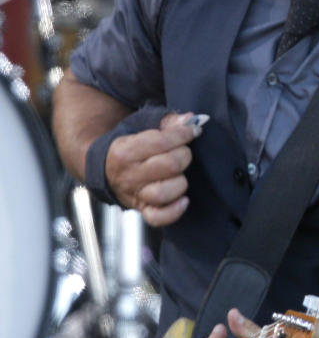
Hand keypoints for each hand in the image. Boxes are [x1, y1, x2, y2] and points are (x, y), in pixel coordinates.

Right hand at [104, 111, 204, 225]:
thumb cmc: (131, 145)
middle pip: (169, 165)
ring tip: (179, 174)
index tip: (193, 131)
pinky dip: (174, 211)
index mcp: (125, 151)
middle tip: (183, 152)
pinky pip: (159, 218)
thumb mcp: (142, 126)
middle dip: (184, 155)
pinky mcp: (142, 210)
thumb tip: (191, 120)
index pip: (161, 141)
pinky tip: (184, 200)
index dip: (183, 134)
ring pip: (164, 192)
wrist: (106, 169)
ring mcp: (135, 195)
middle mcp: (128, 175)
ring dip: (180, 182)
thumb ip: (168, 121)